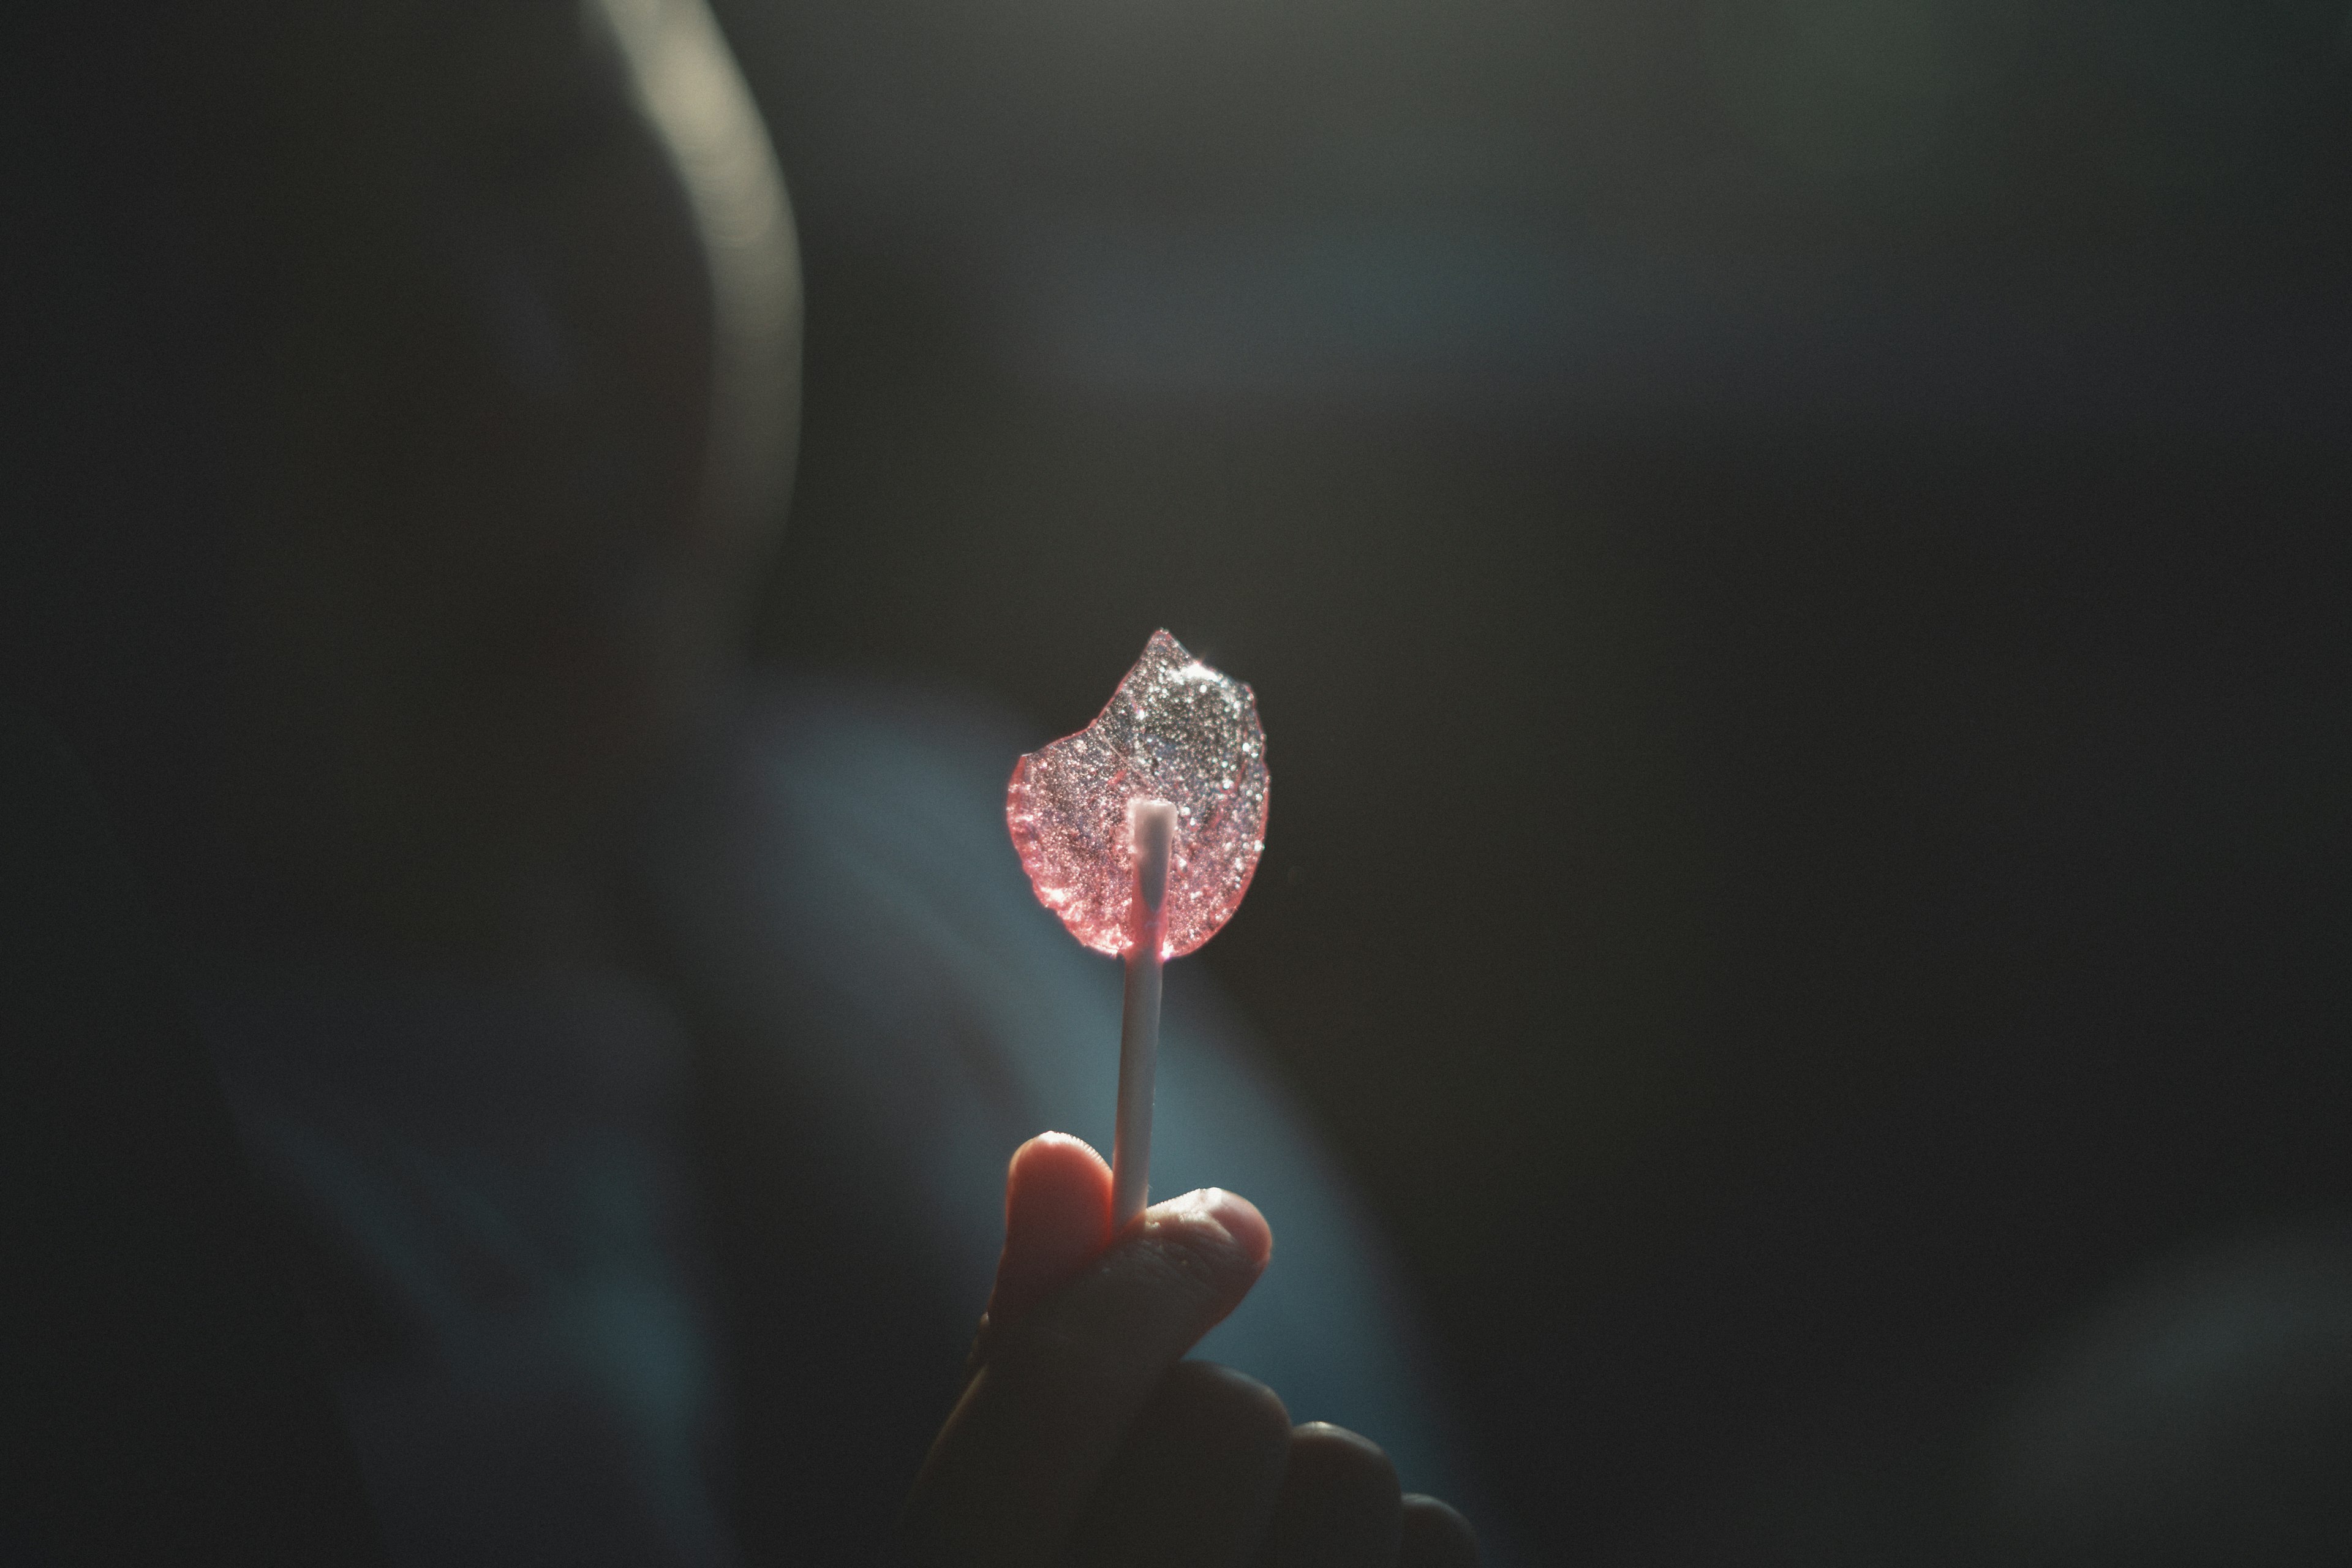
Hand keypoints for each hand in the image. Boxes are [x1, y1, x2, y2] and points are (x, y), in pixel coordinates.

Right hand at [897, 1133, 1479, 1566]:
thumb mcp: (1008, 1533)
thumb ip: (1028, 1356)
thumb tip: (1066, 1149)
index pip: (1058, 1387)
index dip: (1150, 1271)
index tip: (1221, 1224)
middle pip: (1227, 1424)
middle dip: (1230, 1420)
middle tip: (1207, 1484)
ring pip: (1356, 1478)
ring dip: (1328, 1502)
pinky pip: (1449, 1551)